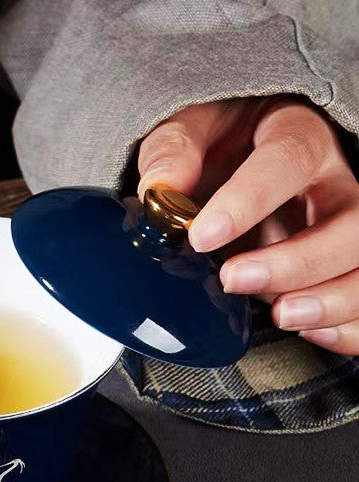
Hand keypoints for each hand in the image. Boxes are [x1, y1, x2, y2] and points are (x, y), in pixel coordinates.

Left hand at [138, 97, 358, 354]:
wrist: (239, 159)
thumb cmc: (219, 144)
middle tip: (234, 280)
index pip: (290, 158)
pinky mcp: (342, 267)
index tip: (202, 235)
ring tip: (282, 314)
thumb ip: (173, 152)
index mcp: (296, 136)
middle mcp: (333, 183)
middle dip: (296, 261)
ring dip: (331, 299)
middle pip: (349, 222)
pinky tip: (311, 331)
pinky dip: (348, 326)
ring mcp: (345, 228)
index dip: (249, 199)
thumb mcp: (188, 131)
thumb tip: (160, 188)